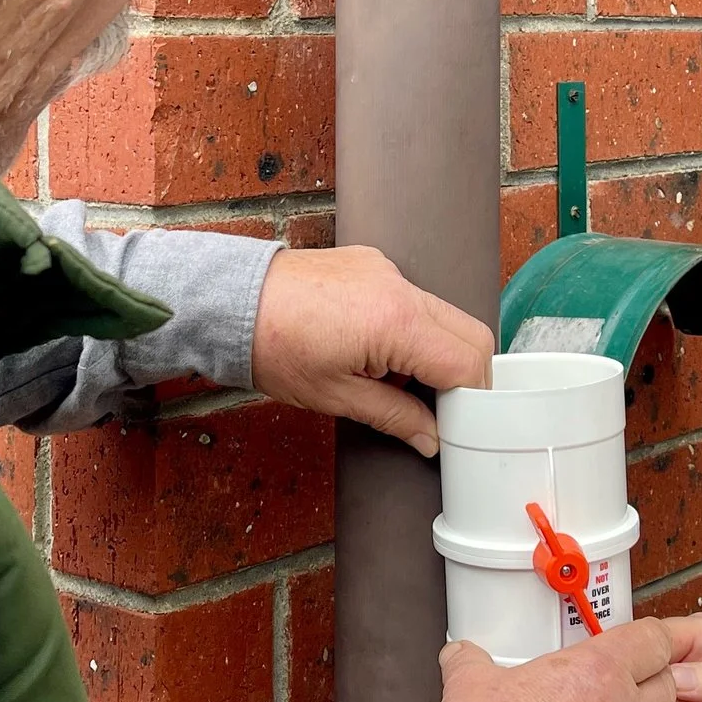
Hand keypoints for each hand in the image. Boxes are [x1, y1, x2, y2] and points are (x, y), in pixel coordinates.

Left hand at [251, 246, 492, 454]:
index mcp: (396, 323)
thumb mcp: (336, 396)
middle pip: (470, 334)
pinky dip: (413, 327)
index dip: (469, 401)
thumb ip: (395, 416)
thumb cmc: (273, 348)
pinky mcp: (373, 264)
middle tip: (439, 408)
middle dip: (465, 375)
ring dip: (438, 351)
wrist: (230, 301)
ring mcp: (388, 271)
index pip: (467, 363)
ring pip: (445, 314)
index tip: (453, 424)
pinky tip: (379, 350)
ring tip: (401, 382)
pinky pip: (414, 297)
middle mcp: (401, 288)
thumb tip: (431, 438)